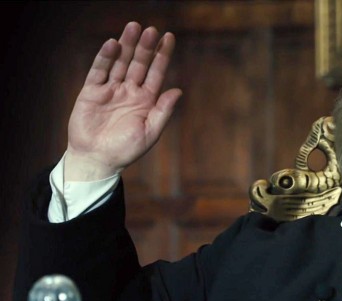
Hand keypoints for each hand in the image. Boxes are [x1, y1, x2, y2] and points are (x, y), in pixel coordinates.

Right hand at [66, 22, 181, 180]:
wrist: (97, 160)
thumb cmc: (125, 150)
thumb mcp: (150, 132)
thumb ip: (163, 111)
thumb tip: (178, 91)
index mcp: (146, 100)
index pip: (157, 73)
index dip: (162, 55)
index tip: (169, 38)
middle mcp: (130, 91)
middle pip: (139, 64)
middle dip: (146, 47)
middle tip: (151, 30)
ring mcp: (110, 90)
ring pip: (120, 62)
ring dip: (127, 45)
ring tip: (133, 28)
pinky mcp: (91, 92)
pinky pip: (99, 71)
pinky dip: (105, 57)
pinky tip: (112, 44)